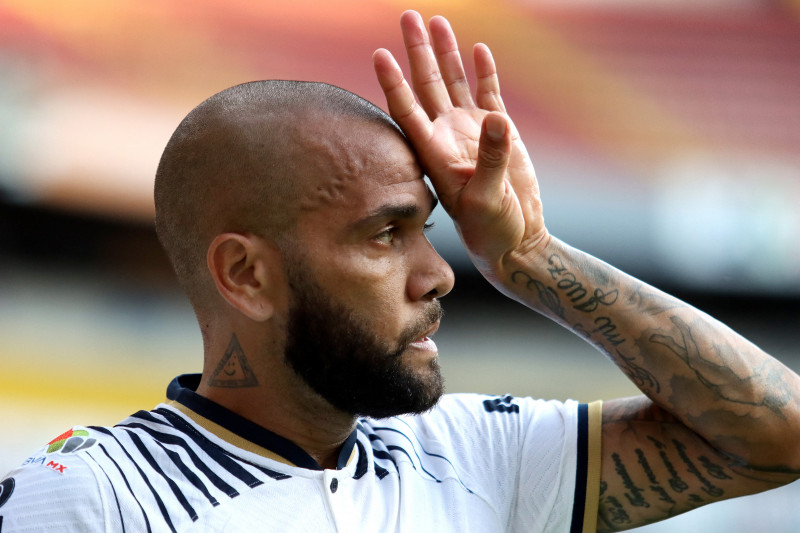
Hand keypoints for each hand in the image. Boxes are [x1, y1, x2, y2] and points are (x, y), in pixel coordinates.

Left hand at [373, 10, 547, 277]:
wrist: (516, 238)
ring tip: (437, 21)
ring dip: (446, 53)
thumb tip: (495, 118)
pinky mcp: (500, 132)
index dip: (392, 82)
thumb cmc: (491, 228)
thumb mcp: (487, 198)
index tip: (379, 54)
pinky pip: (488, 92)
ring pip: (454, 82)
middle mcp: (447, 136)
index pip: (406, 110)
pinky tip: (478, 50)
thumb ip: (490, 158)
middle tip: (407, 16)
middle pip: (426, 85)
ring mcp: (472, 130)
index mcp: (434, 152)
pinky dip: (484, 71)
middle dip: (417, 51)